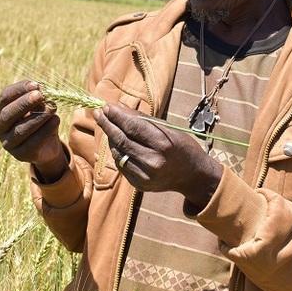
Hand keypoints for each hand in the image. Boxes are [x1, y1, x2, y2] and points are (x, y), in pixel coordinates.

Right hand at [0, 80, 66, 181]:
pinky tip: (55, 120)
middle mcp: (0, 127)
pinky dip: (45, 131)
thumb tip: (41, 91)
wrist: (46, 146)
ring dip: (38, 117)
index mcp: (1, 110)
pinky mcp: (20, 155)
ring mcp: (8, 143)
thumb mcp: (39, 106)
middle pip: (8, 114)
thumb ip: (38, 99)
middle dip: (24, 103)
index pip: (5, 97)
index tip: (35, 85)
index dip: (19, 89)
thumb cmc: (40, 119)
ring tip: (52, 108)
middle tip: (40, 95)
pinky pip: (32, 143)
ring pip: (20, 130)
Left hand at [93, 104, 222, 208]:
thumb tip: (119, 108)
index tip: (106, 106)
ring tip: (107, 124)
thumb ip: (143, 120)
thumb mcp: (168, 129)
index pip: (133, 127)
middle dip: (108, 124)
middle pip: (122, 140)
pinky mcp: (139, 184)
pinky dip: (117, 152)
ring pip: (118, 153)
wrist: (193, 176)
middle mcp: (153, 162)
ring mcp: (145, 176)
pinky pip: (121, 165)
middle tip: (98, 113)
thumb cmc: (182, 146)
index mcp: (163, 145)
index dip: (117, 116)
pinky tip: (117, 142)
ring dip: (111, 138)